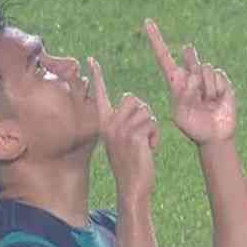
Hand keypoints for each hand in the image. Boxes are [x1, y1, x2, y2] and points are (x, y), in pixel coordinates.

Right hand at [88, 57, 158, 201]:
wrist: (133, 186)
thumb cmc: (130, 164)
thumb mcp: (121, 141)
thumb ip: (123, 122)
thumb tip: (131, 102)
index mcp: (104, 124)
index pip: (100, 95)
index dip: (97, 77)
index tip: (91, 60)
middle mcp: (109, 124)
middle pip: (132, 99)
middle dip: (143, 113)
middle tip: (142, 133)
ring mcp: (120, 130)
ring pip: (145, 110)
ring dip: (151, 126)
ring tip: (146, 143)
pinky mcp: (133, 135)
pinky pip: (151, 122)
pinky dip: (155, 135)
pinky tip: (150, 148)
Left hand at [145, 19, 236, 145]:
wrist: (214, 135)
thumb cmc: (193, 127)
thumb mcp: (179, 114)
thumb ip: (181, 96)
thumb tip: (192, 78)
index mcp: (175, 82)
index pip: (163, 57)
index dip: (156, 40)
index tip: (147, 22)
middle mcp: (190, 76)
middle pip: (189, 57)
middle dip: (191, 58)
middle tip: (190, 67)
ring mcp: (207, 78)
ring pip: (204, 69)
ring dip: (204, 88)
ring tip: (206, 102)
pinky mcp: (222, 81)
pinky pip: (217, 75)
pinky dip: (215, 89)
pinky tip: (216, 100)